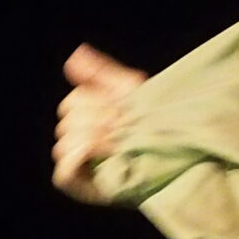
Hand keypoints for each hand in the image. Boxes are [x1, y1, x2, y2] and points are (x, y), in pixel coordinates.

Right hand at [53, 43, 145, 202]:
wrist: (176, 154)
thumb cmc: (154, 122)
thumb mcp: (131, 91)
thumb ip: (102, 71)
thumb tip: (77, 53)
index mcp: (87, 113)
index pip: (74, 101)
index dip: (97, 103)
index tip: (123, 109)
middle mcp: (77, 136)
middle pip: (69, 120)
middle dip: (100, 121)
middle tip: (126, 127)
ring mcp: (76, 162)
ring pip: (65, 143)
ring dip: (94, 139)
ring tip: (120, 143)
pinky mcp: (79, 185)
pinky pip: (62, 173)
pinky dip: (78, 160)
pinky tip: (102, 153)